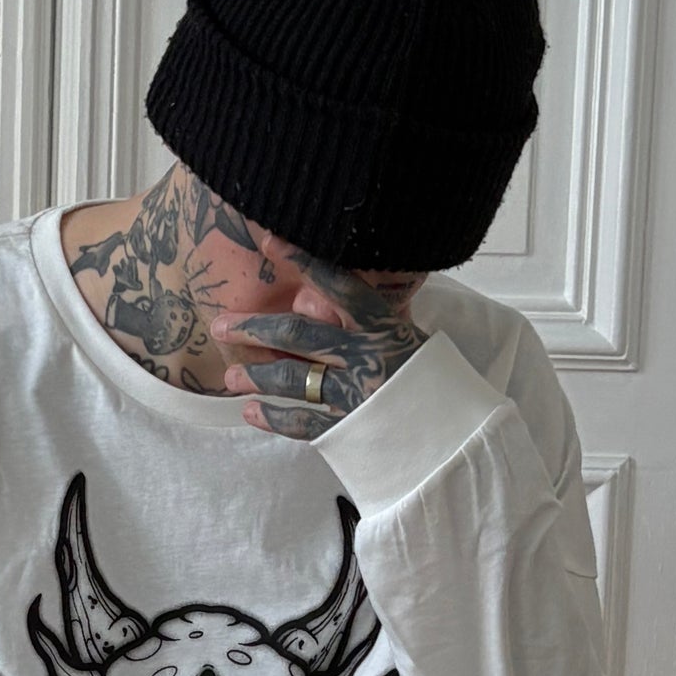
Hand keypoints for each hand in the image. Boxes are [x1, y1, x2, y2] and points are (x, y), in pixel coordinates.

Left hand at [212, 236, 428, 441]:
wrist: (455, 434)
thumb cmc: (429, 380)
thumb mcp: (407, 337)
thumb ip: (368, 321)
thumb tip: (320, 301)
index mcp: (384, 325)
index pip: (339, 285)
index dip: (303, 262)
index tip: (268, 241)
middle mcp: (367, 356)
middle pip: (298, 335)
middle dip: (253, 329)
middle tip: (220, 326)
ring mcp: (356, 395)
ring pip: (292, 379)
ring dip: (255, 375)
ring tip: (229, 375)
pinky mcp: (350, 430)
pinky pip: (303, 422)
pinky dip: (273, 418)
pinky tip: (250, 412)